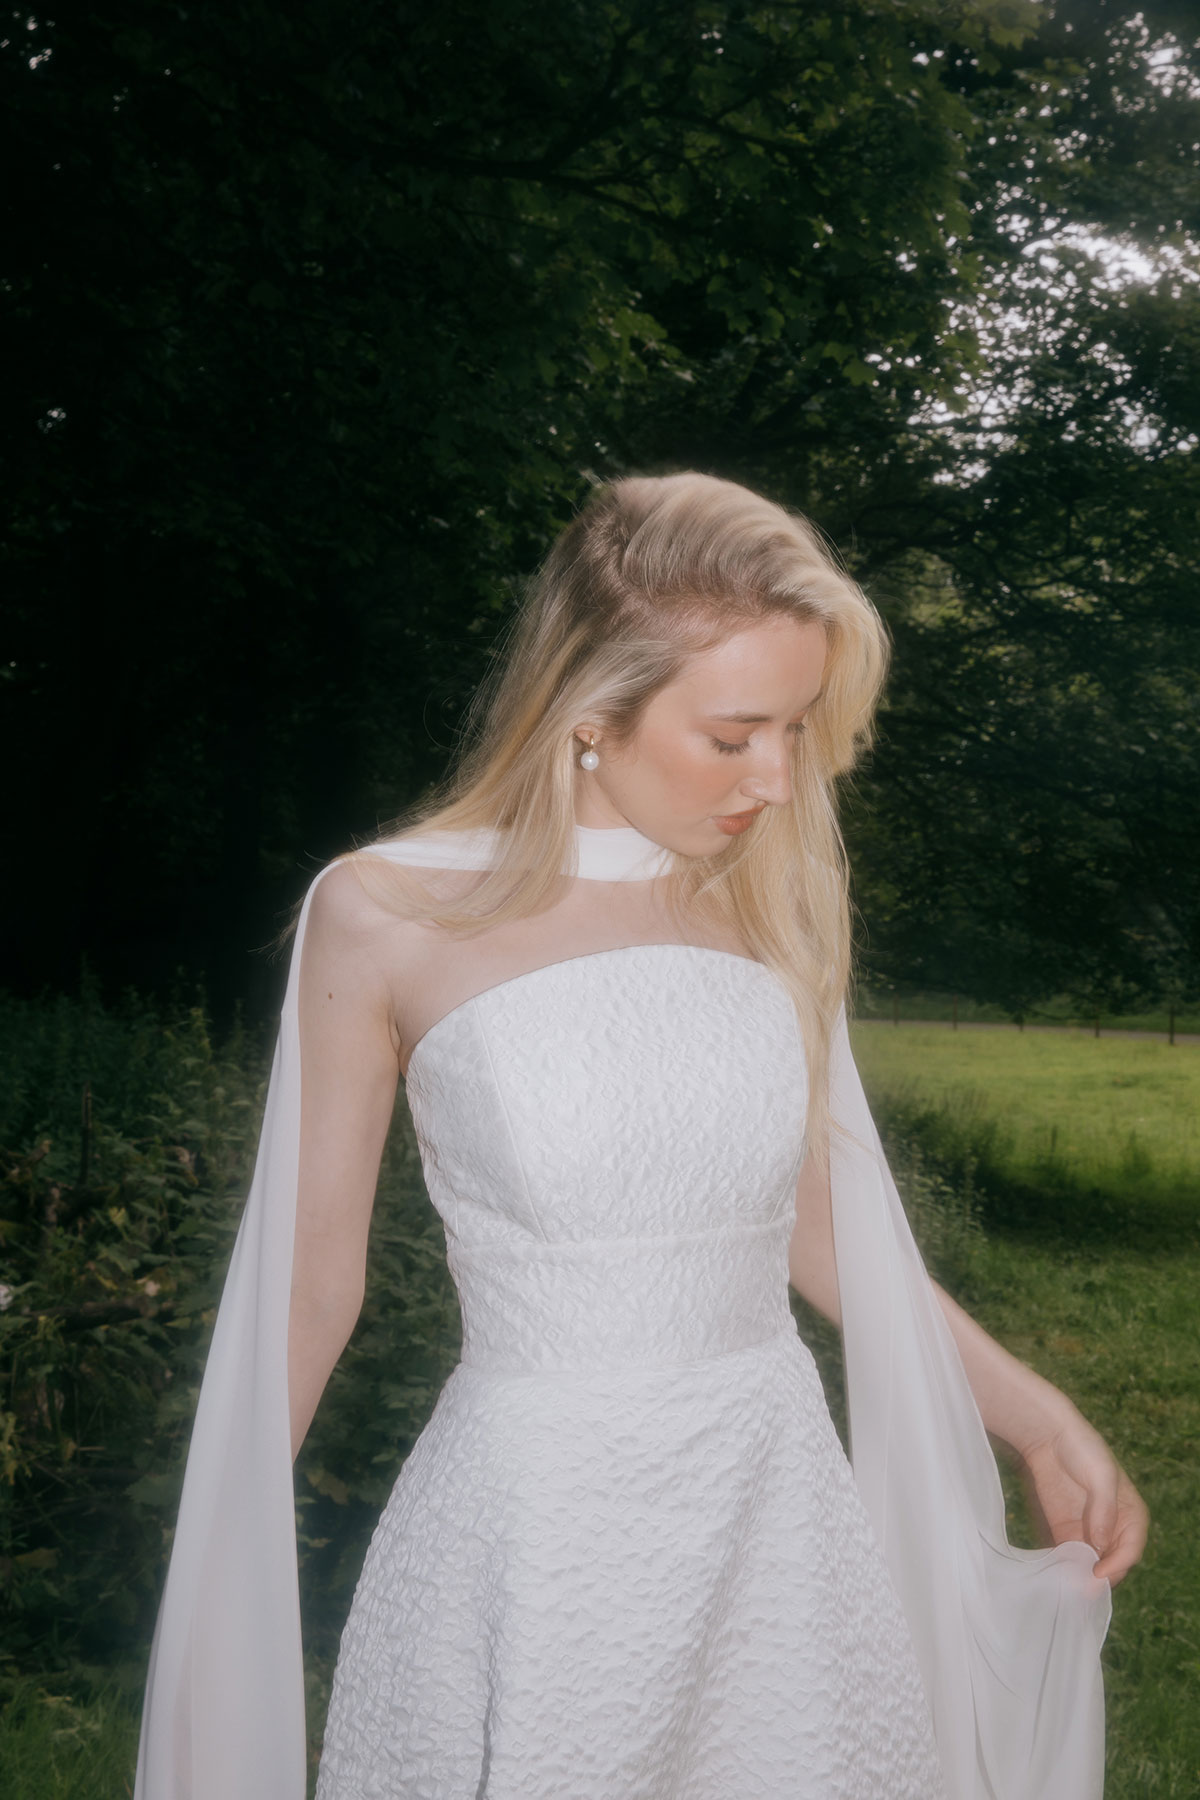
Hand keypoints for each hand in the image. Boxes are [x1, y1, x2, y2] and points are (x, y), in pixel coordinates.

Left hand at [1014, 1407, 1148, 1586]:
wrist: (1048, 1436)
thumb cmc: (1083, 1450)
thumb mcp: (1101, 1475)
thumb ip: (1104, 1510)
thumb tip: (1103, 1544)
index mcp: (1132, 1516)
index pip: (1130, 1551)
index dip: (1118, 1566)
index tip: (1099, 1574)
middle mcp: (1114, 1529)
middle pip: (1112, 1563)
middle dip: (1100, 1577)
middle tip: (1082, 1589)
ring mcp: (1090, 1532)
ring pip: (1091, 1565)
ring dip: (1081, 1577)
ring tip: (1068, 1587)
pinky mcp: (1066, 1531)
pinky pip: (1069, 1557)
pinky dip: (1065, 1568)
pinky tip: (1055, 1575)